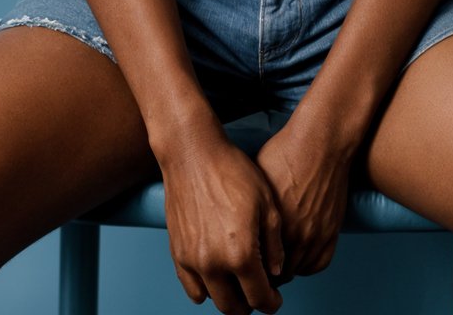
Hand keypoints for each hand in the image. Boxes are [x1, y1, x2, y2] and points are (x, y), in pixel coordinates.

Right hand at [160, 124, 285, 313]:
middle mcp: (214, 264)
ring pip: (212, 299)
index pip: (259, 297)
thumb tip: (276, 270)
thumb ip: (274, 244)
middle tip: (259, 291)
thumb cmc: (232, 171)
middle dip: (250, 303)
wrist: (192, 152)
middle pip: (234, 307)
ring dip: (228, 297)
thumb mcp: (267, 203)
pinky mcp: (177, 252)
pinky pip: (191, 287)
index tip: (276, 297)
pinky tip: (216, 275)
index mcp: (241, 254)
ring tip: (238, 282)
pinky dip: (205, 289)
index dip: (271, 302)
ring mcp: (192, 260)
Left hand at [254, 116, 350, 281]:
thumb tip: (232, 226)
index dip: (247, 266)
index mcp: (270, 224)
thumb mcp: (255, 180)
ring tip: (275, 262)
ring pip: (296, 271)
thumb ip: (247, 210)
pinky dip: (307, 264)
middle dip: (264, 273)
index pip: (254, 264)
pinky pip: (318, 263)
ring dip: (285, 269)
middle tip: (257, 267)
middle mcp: (294, 235)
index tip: (243, 264)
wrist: (321, 141)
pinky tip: (297, 256)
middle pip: (275, 273)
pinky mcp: (332, 231)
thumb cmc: (285, 153)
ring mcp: (316, 235)